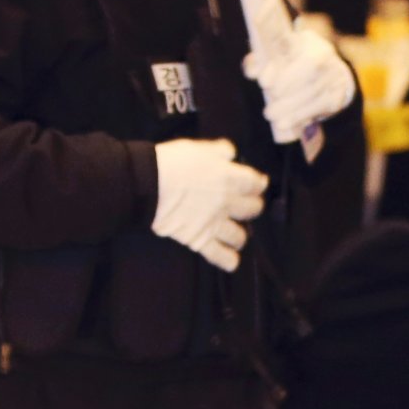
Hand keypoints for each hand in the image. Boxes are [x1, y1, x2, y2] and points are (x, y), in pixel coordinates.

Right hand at [150, 139, 267, 272]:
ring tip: (235, 233)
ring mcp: (214, 224)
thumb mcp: (200, 147)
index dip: (258, 183)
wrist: (149, 184)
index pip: (256, 183)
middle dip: (253, 206)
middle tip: (245, 205)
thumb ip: (220, 150)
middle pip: (254, 209)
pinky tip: (232, 261)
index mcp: (230, 179)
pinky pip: (220, 257)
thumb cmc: (173, 163)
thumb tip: (231, 153)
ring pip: (240, 236)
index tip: (257, 183)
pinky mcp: (199, 240)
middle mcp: (227, 203)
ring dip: (240, 235)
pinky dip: (228, 260)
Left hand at [237, 0, 352, 146]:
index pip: (295, 50)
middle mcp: (324, 56)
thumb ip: (262, 56)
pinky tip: (290, 125)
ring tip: (274, 119)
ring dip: (293, 109)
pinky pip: (323, 108)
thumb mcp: (277, 54)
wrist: (328, 77)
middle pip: (308, 76)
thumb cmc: (292, 64)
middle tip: (268, 109)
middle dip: (287, 93)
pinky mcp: (340, 97)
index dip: (280, 67)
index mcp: (306, 42)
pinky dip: (305, 118)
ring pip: (315, 94)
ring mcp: (334, 78)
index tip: (263, 80)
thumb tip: (248, 63)